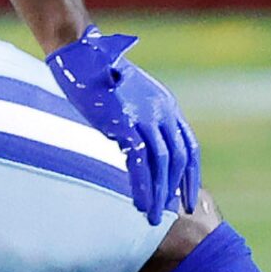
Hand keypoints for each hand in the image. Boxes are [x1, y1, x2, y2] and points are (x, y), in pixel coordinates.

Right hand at [43, 31, 198, 223]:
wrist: (79, 54)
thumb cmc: (99, 76)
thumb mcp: (130, 97)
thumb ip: (140, 120)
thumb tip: (139, 149)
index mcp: (166, 105)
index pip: (188, 146)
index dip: (191, 174)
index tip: (189, 197)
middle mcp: (161, 110)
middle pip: (177, 158)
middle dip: (175, 189)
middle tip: (171, 213)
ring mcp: (143, 115)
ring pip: (161, 163)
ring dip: (159, 194)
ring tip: (154, 217)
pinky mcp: (123, 122)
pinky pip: (139, 161)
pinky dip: (143, 185)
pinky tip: (141, 203)